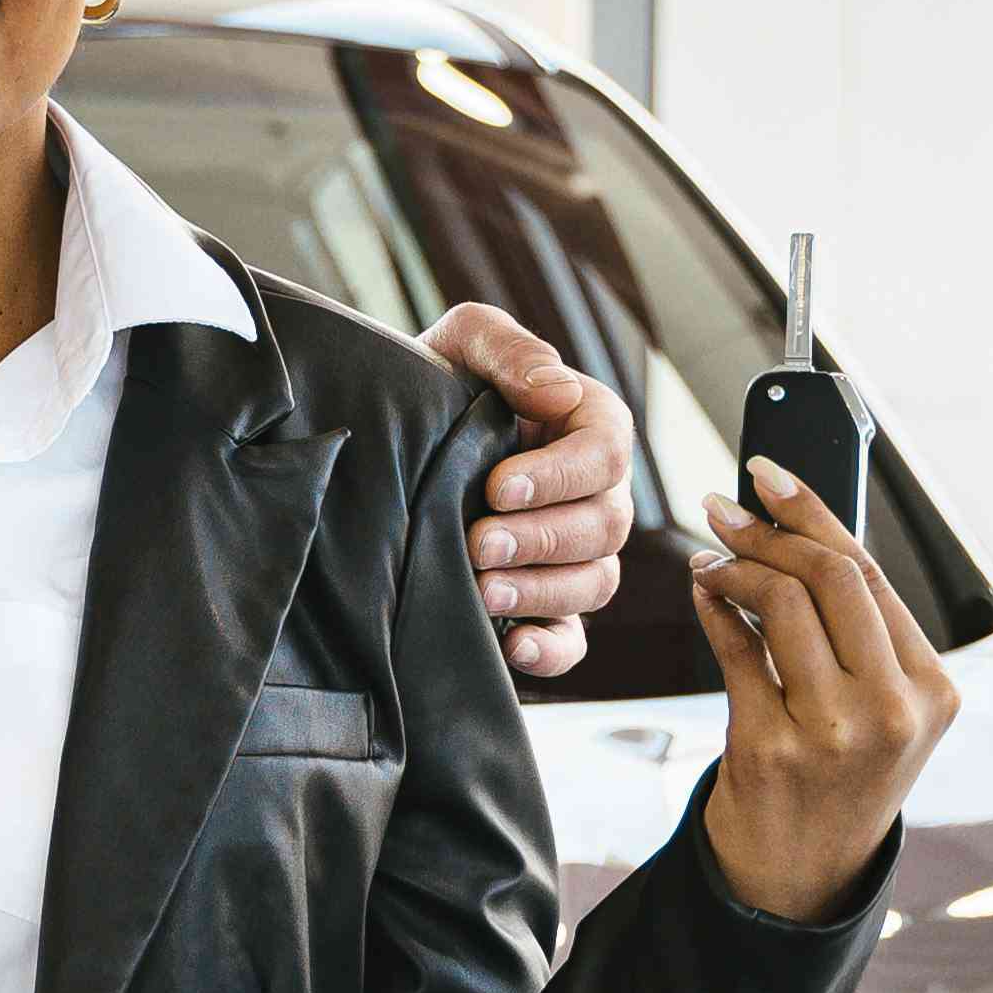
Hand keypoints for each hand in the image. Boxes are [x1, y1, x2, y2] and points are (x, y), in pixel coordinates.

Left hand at [422, 305, 632, 679]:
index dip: (559, 476)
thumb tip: (558, 389)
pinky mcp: (544, 604)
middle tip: (478, 542)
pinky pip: (571, 639)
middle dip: (541, 539)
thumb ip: (510, 350)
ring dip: (542, 592)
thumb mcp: (464, 342)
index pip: (605, 454)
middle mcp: (593, 494)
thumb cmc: (436, 381)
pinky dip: (551, 650)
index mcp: (587, 426)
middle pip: (604, 526)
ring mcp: (573, 554)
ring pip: (593, 583)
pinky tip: (514, 649)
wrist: (387, 435)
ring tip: (483, 591)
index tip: (498, 486)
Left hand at [692, 459, 955, 922]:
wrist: (801, 877)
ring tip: (711, 560)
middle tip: (725, 511)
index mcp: (933, 690)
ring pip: (782, 605)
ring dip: (735, 568)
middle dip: (769, 530)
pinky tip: (704, 593)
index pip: (871, 574)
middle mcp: (894, 710)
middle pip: (830, 577)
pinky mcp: (771, 750)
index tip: (770, 473)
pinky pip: (736, 652)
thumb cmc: (839, 776)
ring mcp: (834, 733)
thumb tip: (798, 528)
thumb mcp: (880, 710)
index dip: (813, 512)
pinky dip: (714, 609)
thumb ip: (858, 630)